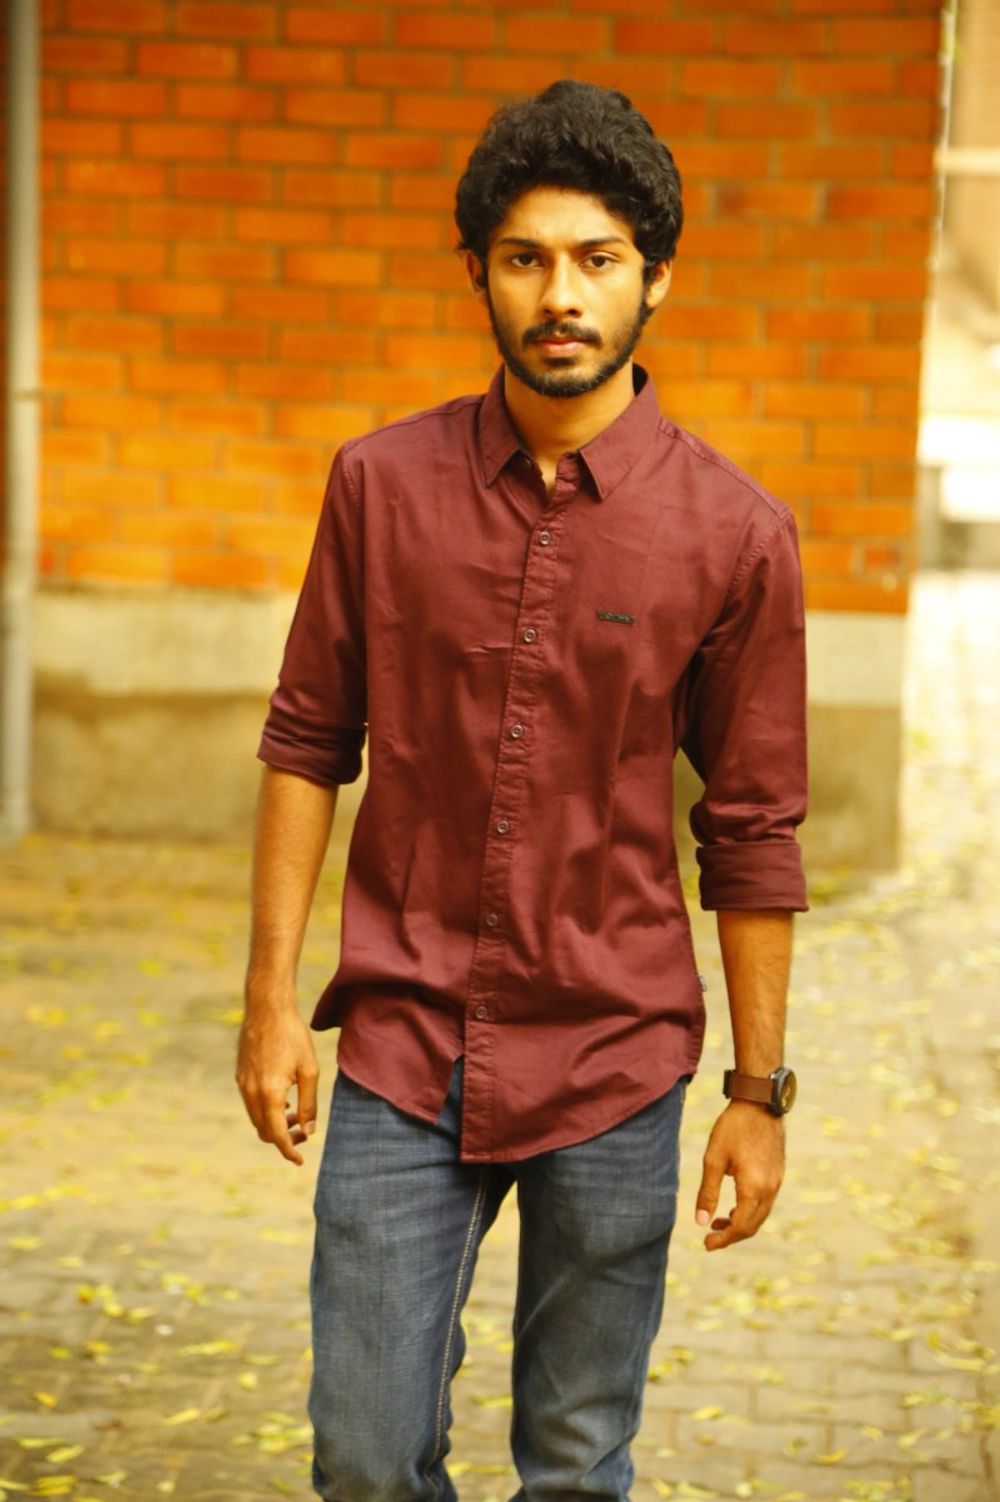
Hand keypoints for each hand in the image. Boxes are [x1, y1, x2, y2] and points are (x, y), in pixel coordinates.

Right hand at [236, 1005, 318, 1165]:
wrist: (267, 1007)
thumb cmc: (293, 1035)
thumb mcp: (309, 1070)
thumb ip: (309, 1103)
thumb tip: (309, 1130)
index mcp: (269, 1093)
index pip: (276, 1135)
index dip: (288, 1151)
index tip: (300, 1161)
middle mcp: (251, 1092)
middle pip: (264, 1131)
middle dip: (283, 1138)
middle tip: (304, 1133)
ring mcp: (242, 1083)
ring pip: (256, 1118)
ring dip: (274, 1124)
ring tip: (295, 1117)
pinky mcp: (240, 1075)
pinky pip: (251, 1103)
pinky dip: (266, 1111)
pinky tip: (283, 1101)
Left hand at [695, 1100, 784, 1250]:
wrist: (759, 1102)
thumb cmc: (733, 1128)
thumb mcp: (713, 1159)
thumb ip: (708, 1192)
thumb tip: (700, 1222)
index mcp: (754, 1187)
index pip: (741, 1227)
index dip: (723, 1239)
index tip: (706, 1244)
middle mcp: (770, 1188)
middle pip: (753, 1226)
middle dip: (732, 1235)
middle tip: (710, 1237)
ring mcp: (777, 1181)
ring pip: (761, 1215)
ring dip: (741, 1222)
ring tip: (718, 1220)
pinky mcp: (778, 1173)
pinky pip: (766, 1202)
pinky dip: (750, 1210)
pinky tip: (735, 1204)